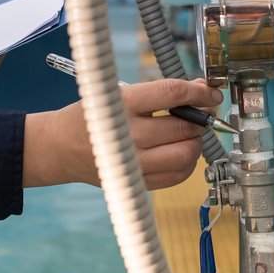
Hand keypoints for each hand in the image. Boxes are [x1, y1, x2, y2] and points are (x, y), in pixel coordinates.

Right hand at [22, 77, 222, 189]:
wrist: (61, 147)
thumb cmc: (95, 115)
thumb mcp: (120, 93)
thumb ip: (161, 92)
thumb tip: (202, 90)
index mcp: (121, 104)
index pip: (172, 94)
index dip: (199, 93)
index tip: (212, 94)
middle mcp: (128, 135)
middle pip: (184, 126)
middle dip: (201, 118)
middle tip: (201, 113)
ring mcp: (133, 162)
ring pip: (186, 154)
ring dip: (195, 142)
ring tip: (188, 133)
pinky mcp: (137, 182)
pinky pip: (178, 176)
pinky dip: (187, 163)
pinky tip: (179, 150)